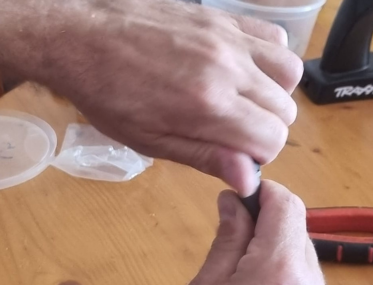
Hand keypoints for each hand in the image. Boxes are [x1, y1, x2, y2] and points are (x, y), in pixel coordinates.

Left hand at [39, 0, 302, 195]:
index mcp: (209, 105)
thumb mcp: (151, 141)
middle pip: (285, 110)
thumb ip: (206, 157)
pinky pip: (274, 36)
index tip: (235, 154)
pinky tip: (244, 69)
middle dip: (266, 129)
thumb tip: (248, 180)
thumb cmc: (109, 95)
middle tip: (233, 131)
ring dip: (275, 94)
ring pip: (290, 72)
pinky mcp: (223, 18)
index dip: (258, 156)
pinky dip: (269, 57)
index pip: (272, 139)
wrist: (83, 37)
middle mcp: (228, 68)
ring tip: (245, 101)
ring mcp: (228, 38)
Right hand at [164, 180, 332, 284]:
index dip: (266, 192)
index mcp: (279, 271)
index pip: (288, 205)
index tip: (245, 196)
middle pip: (298, 232)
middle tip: (235, 241)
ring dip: (279, 257)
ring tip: (245, 282)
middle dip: (268, 227)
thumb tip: (233, 204)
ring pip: (305, 263)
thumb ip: (227, 240)